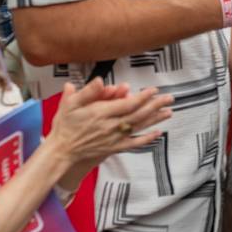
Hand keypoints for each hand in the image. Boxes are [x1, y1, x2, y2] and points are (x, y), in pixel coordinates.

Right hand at [47, 79, 174, 165]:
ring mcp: (114, 138)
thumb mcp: (70, 104)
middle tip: (169, 98)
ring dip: (155, 119)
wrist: (62, 150)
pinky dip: (146, 138)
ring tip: (169, 112)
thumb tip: (101, 80)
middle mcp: (110, 126)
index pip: (127, 104)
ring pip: (138, 127)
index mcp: (101, 113)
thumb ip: (87, 92)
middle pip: (138, 114)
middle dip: (155, 105)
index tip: (154, 90)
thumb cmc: (65, 125)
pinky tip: (158, 133)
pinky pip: (133, 143)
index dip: (142, 97)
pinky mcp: (114, 147)